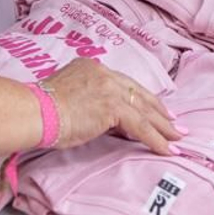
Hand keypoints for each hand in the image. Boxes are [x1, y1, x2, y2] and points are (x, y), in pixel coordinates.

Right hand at [42, 59, 180, 155]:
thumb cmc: (42, 109)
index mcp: (91, 67)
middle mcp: (103, 72)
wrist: (36, 111)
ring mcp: (109, 87)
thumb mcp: (67, 96)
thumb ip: (87, 100)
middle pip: (139, 93)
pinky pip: (141, 125)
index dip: (141, 97)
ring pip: (145, 109)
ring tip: (177, 137)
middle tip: (174, 122)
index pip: (124, 83)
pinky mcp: (113, 106)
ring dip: (163, 126)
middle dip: (159, 110)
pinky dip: (155, 138)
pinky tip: (165, 147)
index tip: (154, 107)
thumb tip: (102, 117)